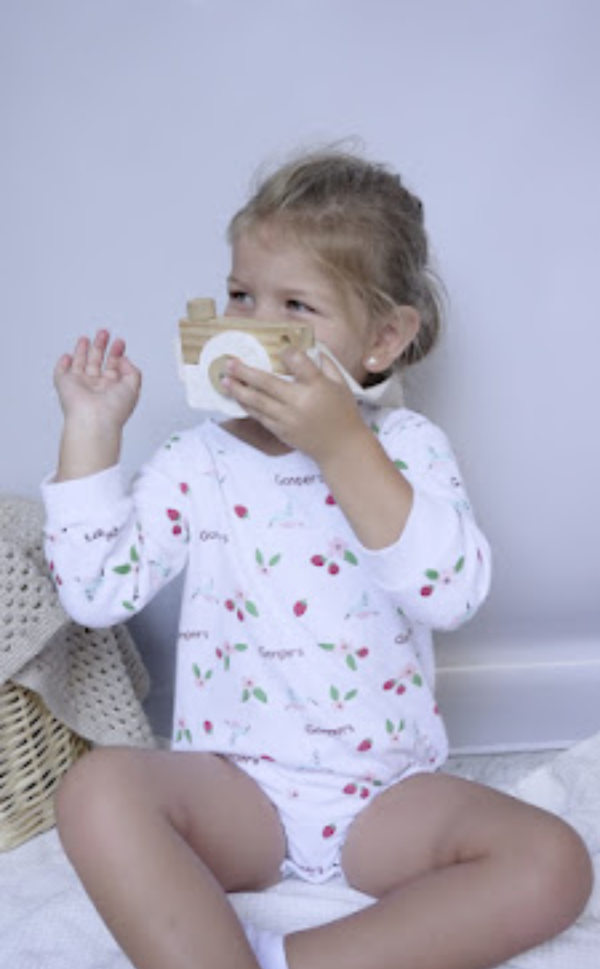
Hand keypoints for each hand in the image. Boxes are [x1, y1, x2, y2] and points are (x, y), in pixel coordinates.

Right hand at [54, 330, 141, 432]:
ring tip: (86, 338)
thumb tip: (124, 360)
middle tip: (104, 333)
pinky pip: (61, 373)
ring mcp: (80, 386)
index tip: (120, 342)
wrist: (95, 419)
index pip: (114, 367)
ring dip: (82, 351)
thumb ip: (132, 371)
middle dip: (100, 347)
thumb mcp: (133, 387)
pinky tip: (67, 356)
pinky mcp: (65, 385)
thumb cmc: (114, 409)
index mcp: (112, 389)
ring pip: (80, 365)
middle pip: (96, 363)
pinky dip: (62, 364)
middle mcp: (96, 387)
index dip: (117, 353)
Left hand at [223, 348, 367, 464]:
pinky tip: (238, 397)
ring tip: (224, 380)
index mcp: (317, 386)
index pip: (297, 362)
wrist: (341, 447)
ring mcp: (288, 418)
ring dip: (238, 390)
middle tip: (229, 363)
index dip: (288, 353)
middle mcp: (299, 401)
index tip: (282, 350)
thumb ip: (327, 365)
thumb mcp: (341, 385)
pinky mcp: (281, 431)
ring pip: (257, 401)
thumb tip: (312, 349)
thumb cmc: (343, 413)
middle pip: (267, 382)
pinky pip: (260, 416)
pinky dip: (247, 406)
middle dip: (245, 371)